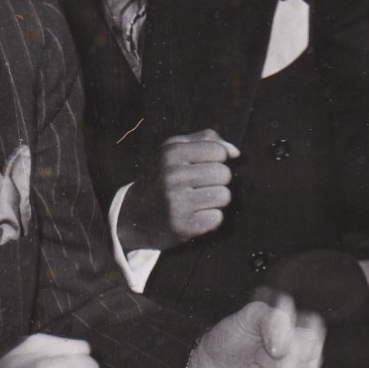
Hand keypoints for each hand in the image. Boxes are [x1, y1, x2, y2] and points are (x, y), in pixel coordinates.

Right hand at [116, 129, 239, 251]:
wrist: (133, 215)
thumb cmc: (161, 178)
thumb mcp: (174, 150)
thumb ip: (206, 141)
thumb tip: (235, 153)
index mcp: (171, 153)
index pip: (218, 151)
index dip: (216, 159)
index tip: (201, 167)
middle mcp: (172, 176)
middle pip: (224, 174)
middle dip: (217, 181)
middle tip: (199, 187)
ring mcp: (176, 202)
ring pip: (225, 196)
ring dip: (216, 200)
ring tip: (197, 201)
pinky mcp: (183, 226)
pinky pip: (218, 218)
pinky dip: (210, 219)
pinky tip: (194, 216)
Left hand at [187, 293, 325, 367]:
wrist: (207, 364)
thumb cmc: (233, 338)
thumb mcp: (251, 315)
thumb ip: (273, 319)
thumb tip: (283, 347)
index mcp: (306, 342)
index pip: (311, 343)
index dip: (287, 342)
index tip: (268, 340)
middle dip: (266, 359)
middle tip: (255, 353)